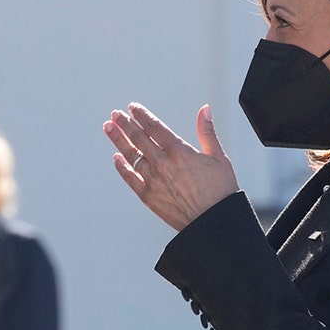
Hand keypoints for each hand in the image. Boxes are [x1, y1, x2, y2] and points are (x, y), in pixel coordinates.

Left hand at [103, 103, 238, 230]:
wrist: (214, 222)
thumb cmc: (220, 191)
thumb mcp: (218, 157)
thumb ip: (207, 132)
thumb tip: (205, 110)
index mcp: (179, 151)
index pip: (154, 127)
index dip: (141, 115)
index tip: (133, 108)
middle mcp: (162, 163)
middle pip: (138, 138)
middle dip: (125, 124)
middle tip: (116, 114)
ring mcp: (153, 180)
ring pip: (130, 155)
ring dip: (118, 140)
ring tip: (109, 128)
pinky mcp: (148, 196)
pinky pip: (130, 178)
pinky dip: (121, 167)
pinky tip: (116, 158)